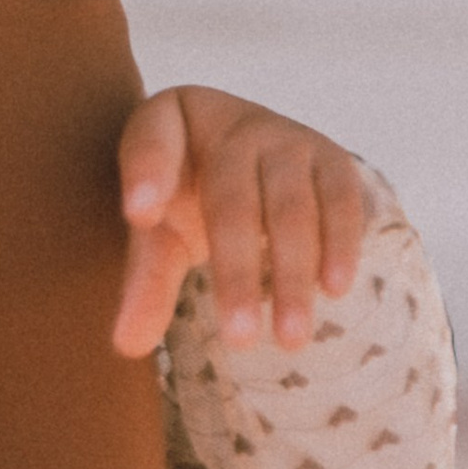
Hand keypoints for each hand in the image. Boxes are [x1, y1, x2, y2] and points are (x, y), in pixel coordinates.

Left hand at [112, 85, 373, 358]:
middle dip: (236, 272)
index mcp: (171, 122)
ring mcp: (287, 139)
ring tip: (289, 340)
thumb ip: (145, 280)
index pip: (151, 140)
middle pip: (231, 199)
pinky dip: (340, 245)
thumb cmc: (190, 195)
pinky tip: (334, 290)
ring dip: (293, 275)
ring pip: (291, 208)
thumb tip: (127, 346)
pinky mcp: (331, 160)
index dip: (146, 173)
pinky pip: (341, 201)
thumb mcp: (161, 230)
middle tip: (239, 340)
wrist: (254, 157)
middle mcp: (233, 125)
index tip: (138, 215)